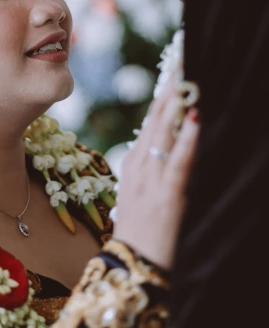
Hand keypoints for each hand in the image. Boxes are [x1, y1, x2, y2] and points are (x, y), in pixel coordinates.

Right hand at [113, 84, 199, 270]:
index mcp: (132, 166)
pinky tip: (195, 117)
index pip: (149, 122)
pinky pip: (179, 161)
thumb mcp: (138, 198)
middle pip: (155, 118)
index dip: (164, 95)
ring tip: (189, 76)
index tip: (175, 72)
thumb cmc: (140, 236)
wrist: (132, 267)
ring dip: (177, 103)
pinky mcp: (167, 196)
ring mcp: (150, 180)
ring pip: (164, 132)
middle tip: (183, 60)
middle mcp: (137, 167)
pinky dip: (188, 137)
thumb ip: (149, 173)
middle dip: (171, 88)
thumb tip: (163, 151)